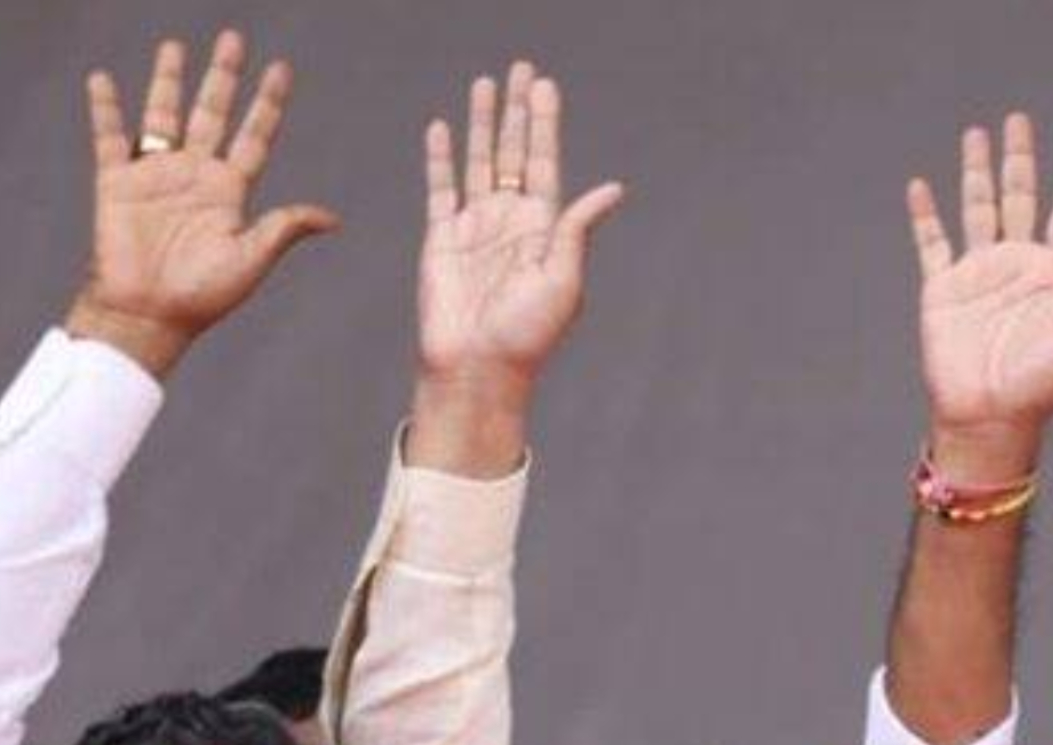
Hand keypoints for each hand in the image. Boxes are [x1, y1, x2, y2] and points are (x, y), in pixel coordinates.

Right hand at [68, 30, 337, 378]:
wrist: (150, 314)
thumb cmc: (203, 296)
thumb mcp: (252, 260)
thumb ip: (284, 229)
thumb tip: (331, 218)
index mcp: (230, 192)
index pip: (254, 135)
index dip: (268, 103)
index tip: (281, 68)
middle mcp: (195, 175)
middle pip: (213, 113)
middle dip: (223, 76)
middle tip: (233, 38)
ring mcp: (156, 175)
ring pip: (164, 115)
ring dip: (169, 81)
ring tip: (175, 46)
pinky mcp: (117, 182)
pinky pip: (110, 137)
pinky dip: (105, 109)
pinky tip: (103, 79)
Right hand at [415, 63, 623, 395]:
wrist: (477, 367)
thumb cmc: (526, 335)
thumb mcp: (563, 281)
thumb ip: (576, 230)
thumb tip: (611, 189)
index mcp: (542, 229)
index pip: (544, 162)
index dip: (543, 123)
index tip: (544, 86)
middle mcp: (511, 222)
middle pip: (513, 152)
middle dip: (517, 111)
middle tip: (522, 69)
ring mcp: (475, 227)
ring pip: (479, 161)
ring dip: (483, 123)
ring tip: (486, 84)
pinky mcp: (441, 238)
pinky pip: (440, 188)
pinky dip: (441, 158)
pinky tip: (443, 129)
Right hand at [906, 112, 1052, 481]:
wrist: (990, 419)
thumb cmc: (1041, 389)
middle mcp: (1017, 266)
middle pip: (1020, 198)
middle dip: (1020, 159)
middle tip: (1020, 119)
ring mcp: (979, 274)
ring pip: (978, 208)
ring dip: (977, 172)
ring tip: (977, 134)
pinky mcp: (942, 288)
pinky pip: (932, 242)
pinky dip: (925, 214)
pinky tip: (922, 185)